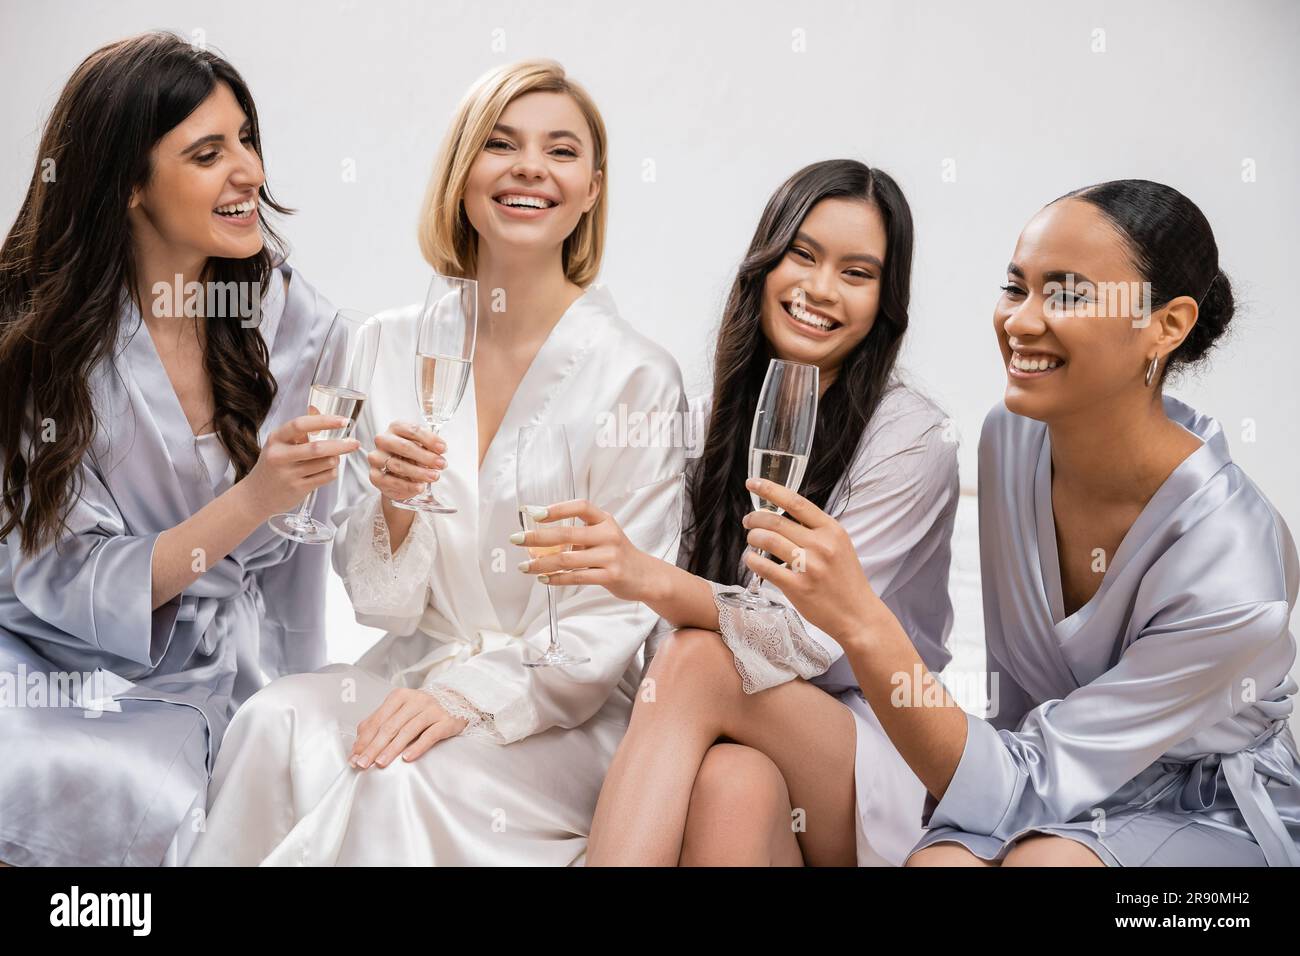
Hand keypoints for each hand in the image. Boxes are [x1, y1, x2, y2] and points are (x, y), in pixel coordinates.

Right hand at [240, 412, 360, 516]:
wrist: (256, 496)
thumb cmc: (273, 466)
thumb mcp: (279, 444)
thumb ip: (299, 430)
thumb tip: (317, 408)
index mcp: (276, 439)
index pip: (300, 425)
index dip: (324, 421)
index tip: (343, 421)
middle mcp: (280, 456)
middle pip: (318, 448)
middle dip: (341, 445)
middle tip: (355, 442)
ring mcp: (288, 474)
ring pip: (325, 463)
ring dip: (336, 459)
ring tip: (334, 458)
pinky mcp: (297, 489)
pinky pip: (325, 477)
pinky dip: (333, 471)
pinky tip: (328, 469)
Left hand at [349, 688, 467, 767]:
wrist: (456, 702)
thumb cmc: (420, 712)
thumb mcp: (398, 713)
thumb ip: (377, 725)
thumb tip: (357, 747)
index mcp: (399, 697)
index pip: (377, 720)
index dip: (364, 740)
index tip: (354, 757)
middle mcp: (415, 700)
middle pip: (390, 726)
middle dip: (374, 747)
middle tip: (363, 764)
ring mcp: (431, 710)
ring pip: (408, 731)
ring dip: (392, 749)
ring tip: (380, 763)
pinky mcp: (446, 721)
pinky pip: (430, 735)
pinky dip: (418, 747)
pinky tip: (407, 759)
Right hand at [367, 420, 446, 501]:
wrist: (396, 475)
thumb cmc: (411, 456)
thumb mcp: (421, 447)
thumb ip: (429, 446)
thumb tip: (440, 451)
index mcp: (396, 427)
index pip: (413, 429)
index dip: (429, 439)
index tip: (443, 449)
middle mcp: (383, 440)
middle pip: (404, 446)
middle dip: (426, 457)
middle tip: (441, 464)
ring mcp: (376, 457)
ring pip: (397, 465)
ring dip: (419, 472)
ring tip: (434, 477)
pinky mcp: (374, 475)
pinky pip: (390, 481)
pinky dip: (407, 485)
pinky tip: (420, 487)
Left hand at [511, 499, 653, 602]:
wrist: (645, 576)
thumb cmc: (617, 554)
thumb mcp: (602, 537)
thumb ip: (577, 536)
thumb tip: (539, 540)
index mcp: (604, 520)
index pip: (580, 507)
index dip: (557, 508)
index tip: (534, 513)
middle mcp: (608, 535)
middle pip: (567, 534)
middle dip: (537, 537)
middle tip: (516, 539)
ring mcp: (610, 556)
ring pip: (567, 559)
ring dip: (541, 563)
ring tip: (524, 566)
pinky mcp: (610, 576)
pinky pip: (576, 577)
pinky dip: (557, 578)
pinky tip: (544, 579)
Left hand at [739, 477, 882, 640]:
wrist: (857, 614)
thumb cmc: (845, 579)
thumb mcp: (839, 546)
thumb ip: (815, 530)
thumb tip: (783, 515)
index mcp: (832, 530)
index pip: (796, 502)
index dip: (770, 490)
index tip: (753, 483)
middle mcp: (821, 545)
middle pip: (776, 521)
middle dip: (755, 518)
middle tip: (748, 521)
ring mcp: (809, 567)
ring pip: (767, 541)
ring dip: (753, 538)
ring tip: (752, 540)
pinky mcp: (797, 587)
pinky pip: (764, 567)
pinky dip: (752, 561)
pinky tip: (752, 560)